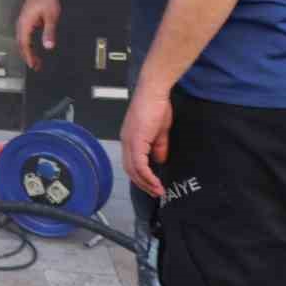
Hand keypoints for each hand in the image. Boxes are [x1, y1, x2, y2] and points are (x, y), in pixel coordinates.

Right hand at [14, 0, 60, 70]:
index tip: (33, 65)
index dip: (28, 56)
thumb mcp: (51, 17)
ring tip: (37, 61)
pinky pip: (24, 37)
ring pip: (22, 41)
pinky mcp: (26, 21)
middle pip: (21, 44)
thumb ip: (49, 32)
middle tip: (36, 67)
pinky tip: (34, 48)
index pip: (24, 44)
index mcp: (25, 24)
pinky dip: (28, 45)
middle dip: (28, 57)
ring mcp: (22, 23)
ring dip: (28, 52)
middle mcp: (21, 24)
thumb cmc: (47, 0)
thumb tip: (49, 47)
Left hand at [121, 82, 173, 199]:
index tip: (153, 186)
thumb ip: (158, 146)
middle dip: (143, 184)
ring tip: (157, 191)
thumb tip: (159, 160)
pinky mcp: (136, 140)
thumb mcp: (159, 131)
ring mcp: (129, 141)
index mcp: (130, 139)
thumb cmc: (156, 106)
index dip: (141, 177)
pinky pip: (139, 164)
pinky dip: (147, 175)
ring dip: (146, 183)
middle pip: (130, 170)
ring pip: (133, 169)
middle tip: (155, 193)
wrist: (153, 92)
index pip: (131, 163)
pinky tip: (155, 182)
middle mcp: (126, 142)